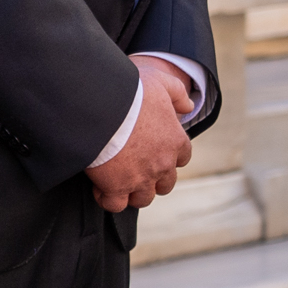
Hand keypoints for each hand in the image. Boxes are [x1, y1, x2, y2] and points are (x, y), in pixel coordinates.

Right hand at [88, 58, 195, 211]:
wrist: (101, 106)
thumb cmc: (131, 92)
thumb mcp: (161, 82)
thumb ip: (178, 93)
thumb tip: (188, 105)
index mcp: (176, 141)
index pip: (182, 158)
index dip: (170, 158)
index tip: (155, 153)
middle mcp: (163, 164)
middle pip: (165, 184)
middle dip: (152, 180)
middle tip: (135, 170)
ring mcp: (141, 178)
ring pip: (143, 198)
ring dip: (132, 192)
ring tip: (117, 181)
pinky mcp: (117, 187)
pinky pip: (115, 204)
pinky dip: (107, 199)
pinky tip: (99, 186)